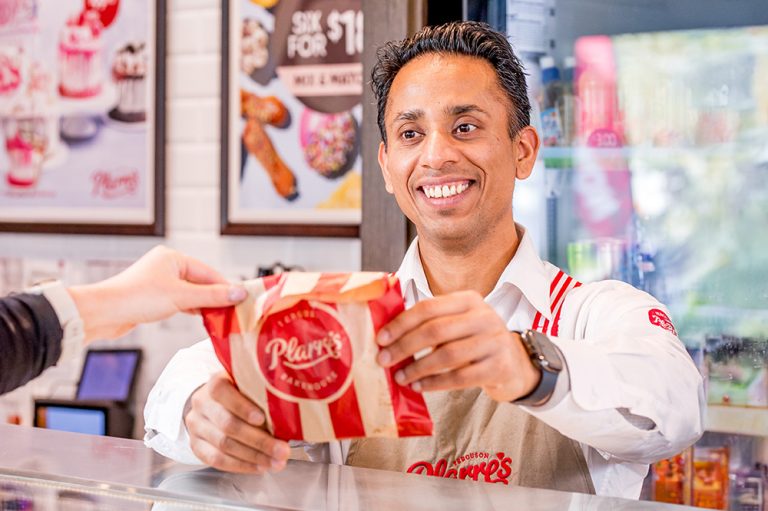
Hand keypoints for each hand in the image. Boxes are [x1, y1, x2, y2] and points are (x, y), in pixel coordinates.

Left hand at [67, 245, 247, 341]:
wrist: (103, 313)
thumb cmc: (138, 298)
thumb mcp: (181, 297)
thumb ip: (212, 296)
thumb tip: (240, 293)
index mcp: (173, 258)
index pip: (208, 272)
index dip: (226, 287)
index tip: (242, 300)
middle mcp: (166, 266)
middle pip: (200, 282)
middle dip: (215, 297)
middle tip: (233, 312)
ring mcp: (159, 282)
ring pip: (190, 293)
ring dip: (203, 305)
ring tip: (220, 317)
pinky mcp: (153, 297)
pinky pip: (180, 301)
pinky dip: (191, 308)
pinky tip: (200, 318)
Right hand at [185, 372, 290, 473]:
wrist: (212, 404)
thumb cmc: (238, 394)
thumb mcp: (247, 385)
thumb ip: (261, 393)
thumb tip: (291, 413)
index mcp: (215, 383)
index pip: (222, 392)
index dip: (242, 406)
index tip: (263, 418)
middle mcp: (202, 403)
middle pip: (228, 424)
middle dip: (259, 440)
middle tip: (282, 450)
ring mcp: (196, 426)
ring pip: (224, 445)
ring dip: (254, 457)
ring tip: (276, 462)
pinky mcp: (196, 446)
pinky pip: (217, 460)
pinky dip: (241, 466)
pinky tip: (259, 467)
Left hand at [375, 290, 540, 401]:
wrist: (515, 363)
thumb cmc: (476, 342)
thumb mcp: (459, 323)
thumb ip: (430, 323)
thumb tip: (388, 335)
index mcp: (469, 300)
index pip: (428, 307)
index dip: (401, 323)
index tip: (381, 338)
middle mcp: (484, 317)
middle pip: (435, 330)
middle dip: (404, 346)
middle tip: (384, 360)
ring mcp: (494, 342)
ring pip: (447, 355)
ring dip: (418, 367)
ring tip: (400, 377)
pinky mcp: (499, 367)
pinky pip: (460, 377)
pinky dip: (435, 383)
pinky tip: (420, 387)